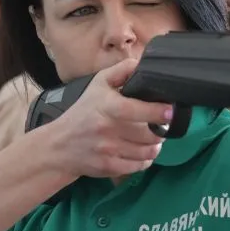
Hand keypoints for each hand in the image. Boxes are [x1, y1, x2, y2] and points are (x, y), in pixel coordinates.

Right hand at [45, 58, 170, 177]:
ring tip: (152, 139)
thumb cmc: (84, 112)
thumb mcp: (98, 85)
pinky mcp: (108, 167)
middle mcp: (107, 129)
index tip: (170, 111)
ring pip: (148, 152)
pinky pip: (139, 166)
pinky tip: (141, 152)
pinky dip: (146, 160)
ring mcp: (108, 150)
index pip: (138, 110)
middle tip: (160, 127)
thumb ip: (122, 71)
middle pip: (150, 135)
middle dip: (160, 131)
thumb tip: (142, 63)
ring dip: (156, 146)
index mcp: (107, 107)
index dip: (159, 111)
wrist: (59, 145)